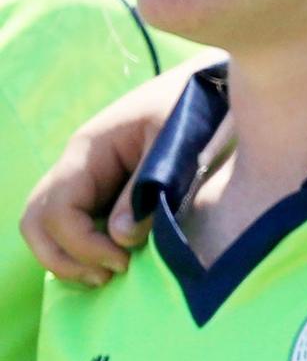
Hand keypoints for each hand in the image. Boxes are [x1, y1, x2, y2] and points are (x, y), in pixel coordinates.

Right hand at [22, 71, 195, 285]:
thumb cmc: (199, 108)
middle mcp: (79, 164)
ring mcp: (88, 175)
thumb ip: (148, 190)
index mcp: (89, 150)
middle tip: (109, 276)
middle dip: (64, 256)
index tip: (123, 261)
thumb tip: (120, 238)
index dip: (82, 244)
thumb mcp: (177, 146)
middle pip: (37, 220)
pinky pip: (75, 221)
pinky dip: (85, 246)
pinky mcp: (105, 186)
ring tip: (110, 274)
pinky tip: (117, 259)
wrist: (215, 85)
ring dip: (69, 256)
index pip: (57, 209)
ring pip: (48, 224)